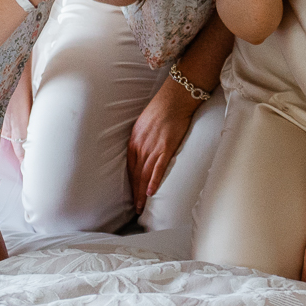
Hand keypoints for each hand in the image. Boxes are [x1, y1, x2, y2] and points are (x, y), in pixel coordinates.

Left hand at [126, 78, 199, 212]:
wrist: (175, 97)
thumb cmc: (162, 107)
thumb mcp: (145, 123)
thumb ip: (143, 138)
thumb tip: (145, 149)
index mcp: (135, 139)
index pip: (130, 166)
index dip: (131, 182)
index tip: (133, 194)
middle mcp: (141, 145)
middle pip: (136, 173)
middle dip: (135, 192)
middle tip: (136, 208)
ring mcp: (153, 146)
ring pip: (145, 174)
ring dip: (142, 192)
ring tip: (142, 206)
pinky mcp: (166, 147)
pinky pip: (158, 167)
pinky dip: (153, 181)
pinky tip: (150, 192)